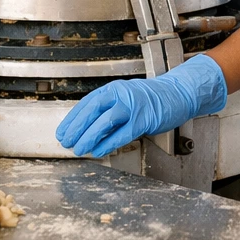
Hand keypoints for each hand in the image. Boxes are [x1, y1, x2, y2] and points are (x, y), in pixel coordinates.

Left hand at [56, 54, 227, 157]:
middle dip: (77, 128)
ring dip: (90, 136)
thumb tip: (86, 128)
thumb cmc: (151, 98)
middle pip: (93, 111)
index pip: (87, 103)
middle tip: (67, 142)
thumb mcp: (125, 98)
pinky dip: (108, 143)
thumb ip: (108, 109)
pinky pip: (122, 133)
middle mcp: (121, 95)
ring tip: (80, 148)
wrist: (177, 93)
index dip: (72, 119)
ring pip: (105, 121)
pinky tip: (99, 151)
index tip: (62, 131)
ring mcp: (133, 106)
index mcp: (113, 89)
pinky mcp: (144, 119)